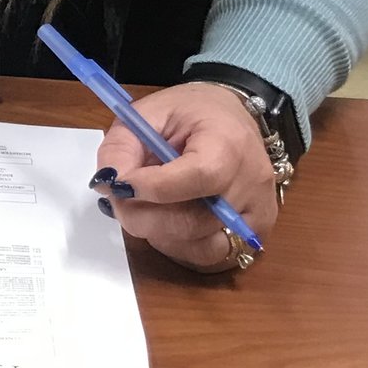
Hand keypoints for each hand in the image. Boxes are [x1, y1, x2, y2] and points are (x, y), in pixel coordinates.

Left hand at [94, 82, 280, 271]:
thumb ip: (121, 147)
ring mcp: (258, 211)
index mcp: (229, 142)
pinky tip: (169, 219)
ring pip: (199, 245)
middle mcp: (251, 182)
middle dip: (142, 217)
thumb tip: (108, 183)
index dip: (150, 188)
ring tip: (148, 205)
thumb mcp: (147, 113)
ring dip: (159, 232)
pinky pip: (212, 254)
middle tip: (119, 200)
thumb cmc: (191, 114)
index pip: (196, 177)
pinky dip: (181, 244)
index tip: (119, 184)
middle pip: (193, 221)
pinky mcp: (258, 231)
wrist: (233, 120)